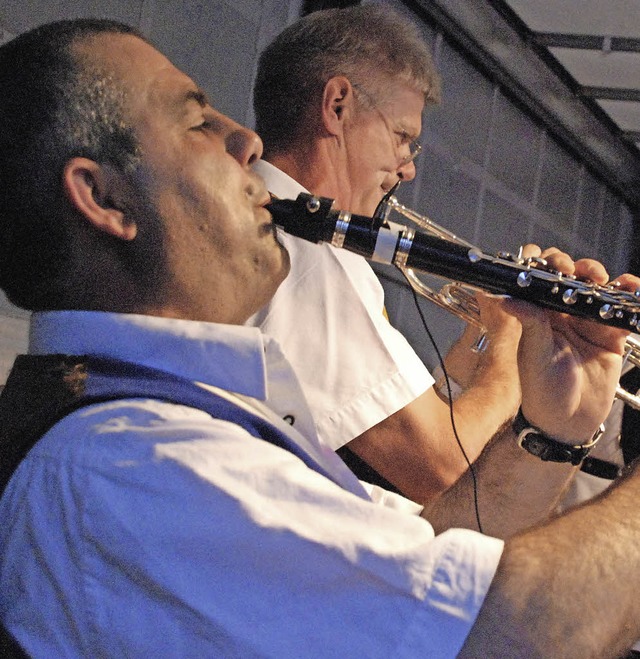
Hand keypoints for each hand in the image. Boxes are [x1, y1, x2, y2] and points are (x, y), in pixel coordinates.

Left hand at [504, 246, 634, 442]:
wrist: (568, 421)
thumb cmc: (541, 390)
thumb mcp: (533, 353)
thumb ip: (530, 322)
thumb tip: (506, 297)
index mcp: (538, 317)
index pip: (545, 283)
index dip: (553, 268)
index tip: (562, 266)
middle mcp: (562, 317)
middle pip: (575, 282)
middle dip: (584, 270)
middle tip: (589, 273)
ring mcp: (586, 326)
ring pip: (600, 294)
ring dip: (608, 282)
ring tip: (611, 282)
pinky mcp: (609, 338)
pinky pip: (621, 314)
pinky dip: (629, 300)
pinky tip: (633, 290)